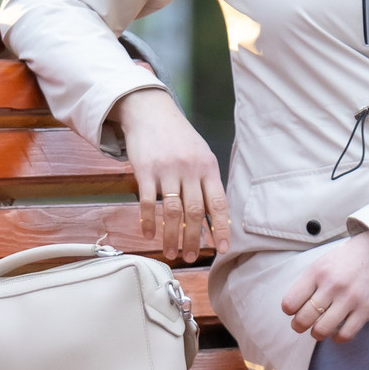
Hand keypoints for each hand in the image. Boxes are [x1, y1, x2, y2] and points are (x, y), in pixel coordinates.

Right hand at [113, 88, 229, 262]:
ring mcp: (167, 170)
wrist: (151, 112)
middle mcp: (190, 170)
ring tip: (171, 252)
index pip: (218, 203)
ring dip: (171, 236)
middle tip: (191, 257)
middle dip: (194, 239)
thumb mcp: (201, 155)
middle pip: (195, 212)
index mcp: (208, 168)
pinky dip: (148, 221)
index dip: (221, 228)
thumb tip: (217, 216)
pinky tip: (148, 234)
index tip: (222, 248)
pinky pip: (148, 201)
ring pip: (172, 211)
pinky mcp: (145, 170)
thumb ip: (207, 183)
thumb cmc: (179, 138)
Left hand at [282, 231, 368, 342]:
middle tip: (303, 325)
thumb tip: (293, 309)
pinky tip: (338, 332)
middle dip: (299, 326)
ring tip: (320, 329)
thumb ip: (308, 284)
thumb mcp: (322, 263)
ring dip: (317, 333)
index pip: (290, 303)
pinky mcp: (367, 309)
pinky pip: (346, 334)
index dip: (290, 311)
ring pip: (322, 330)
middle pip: (303, 319)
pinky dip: (338, 338)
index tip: (295, 310)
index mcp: (317, 272)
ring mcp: (350, 298)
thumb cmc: (347, 260)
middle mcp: (332, 285)